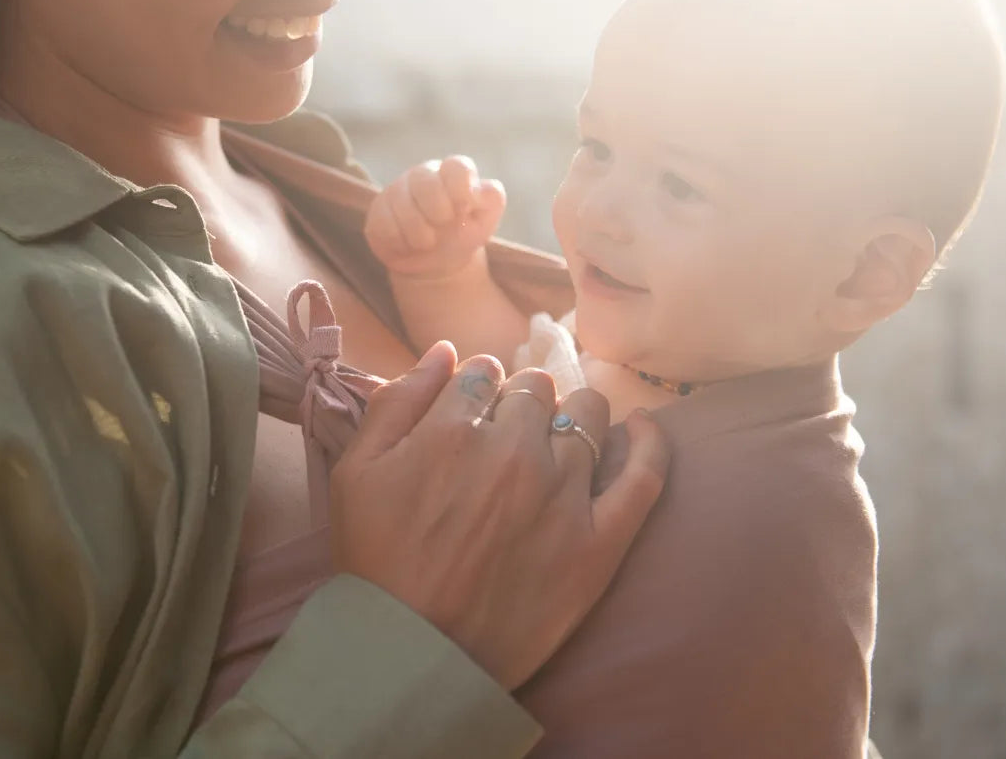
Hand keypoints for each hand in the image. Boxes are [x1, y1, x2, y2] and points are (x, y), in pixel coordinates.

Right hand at [331, 341, 670, 688]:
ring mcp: (563, 494)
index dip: (476, 388)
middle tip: (505, 436)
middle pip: (535, 390)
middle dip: (519, 402)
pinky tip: (642, 427)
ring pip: (588, 415)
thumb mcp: (355, 473)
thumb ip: (395, 403)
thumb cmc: (375, 563)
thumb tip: (444, 353)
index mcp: (453, 430)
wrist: (413, 653)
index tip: (472, 411)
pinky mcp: (599, 541)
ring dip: (572, 415)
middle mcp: (514, 450)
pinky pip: (644, 475)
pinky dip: (649, 442)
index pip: (481, 374)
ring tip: (558, 438)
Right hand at [364, 156, 507, 280]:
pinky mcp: (378, 212)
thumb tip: (485, 188)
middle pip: (424, 181)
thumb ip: (492, 200)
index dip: (461, 188)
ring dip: (420, 233)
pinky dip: (401, 243)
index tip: (464, 209)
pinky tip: (408, 245)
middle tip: (443, 225)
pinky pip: (385, 225)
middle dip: (437, 211)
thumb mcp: (484, 220)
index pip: (456, 166)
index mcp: (451, 173)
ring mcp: (397, 191)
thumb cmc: (462, 233)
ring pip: (403, 206)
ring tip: (428, 242)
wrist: (436, 262)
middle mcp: (422, 175)